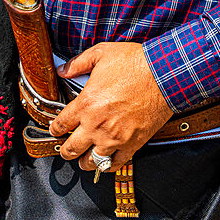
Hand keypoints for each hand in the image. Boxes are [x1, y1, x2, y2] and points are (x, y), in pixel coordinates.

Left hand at [48, 42, 172, 172]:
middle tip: (66, 149)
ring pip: (91, 162)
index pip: (61, 125)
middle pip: (71, 149)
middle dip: (65, 150)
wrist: (164, 74)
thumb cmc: (134, 63)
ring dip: (85, 162)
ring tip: (84, 160)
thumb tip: (62, 70)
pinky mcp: (132, 144)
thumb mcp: (101, 53)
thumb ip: (78, 63)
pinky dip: (107, 166)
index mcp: (86, 104)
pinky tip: (105, 162)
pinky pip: (115, 164)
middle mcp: (96, 125)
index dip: (55, 129)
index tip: (56, 129)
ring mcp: (114, 138)